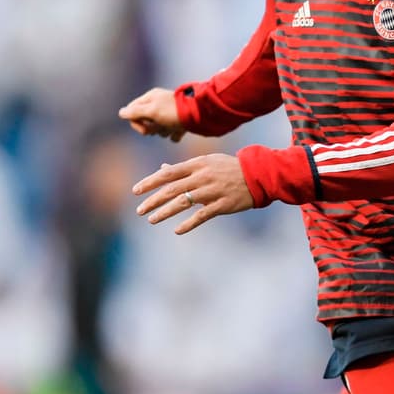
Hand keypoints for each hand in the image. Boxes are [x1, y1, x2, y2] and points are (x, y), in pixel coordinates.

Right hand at [119, 87, 185, 140]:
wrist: (201, 114)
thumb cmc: (174, 111)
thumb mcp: (152, 111)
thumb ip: (136, 112)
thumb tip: (121, 113)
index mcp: (151, 97)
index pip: (133, 111)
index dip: (136, 123)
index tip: (145, 130)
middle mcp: (159, 104)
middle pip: (145, 121)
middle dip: (151, 128)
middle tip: (160, 127)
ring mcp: (169, 113)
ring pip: (159, 128)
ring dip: (164, 132)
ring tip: (173, 128)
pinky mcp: (180, 122)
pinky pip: (172, 133)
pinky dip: (175, 134)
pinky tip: (180, 131)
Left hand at [131, 153, 252, 233]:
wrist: (257, 174)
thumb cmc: (229, 167)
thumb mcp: (206, 162)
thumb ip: (184, 168)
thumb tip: (162, 169)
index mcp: (197, 164)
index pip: (168, 174)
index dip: (150, 182)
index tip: (136, 191)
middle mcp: (202, 177)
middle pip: (171, 189)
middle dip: (153, 200)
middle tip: (140, 210)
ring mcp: (212, 191)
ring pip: (183, 202)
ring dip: (165, 212)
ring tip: (152, 220)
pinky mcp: (222, 205)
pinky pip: (201, 216)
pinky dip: (188, 224)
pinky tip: (177, 231)